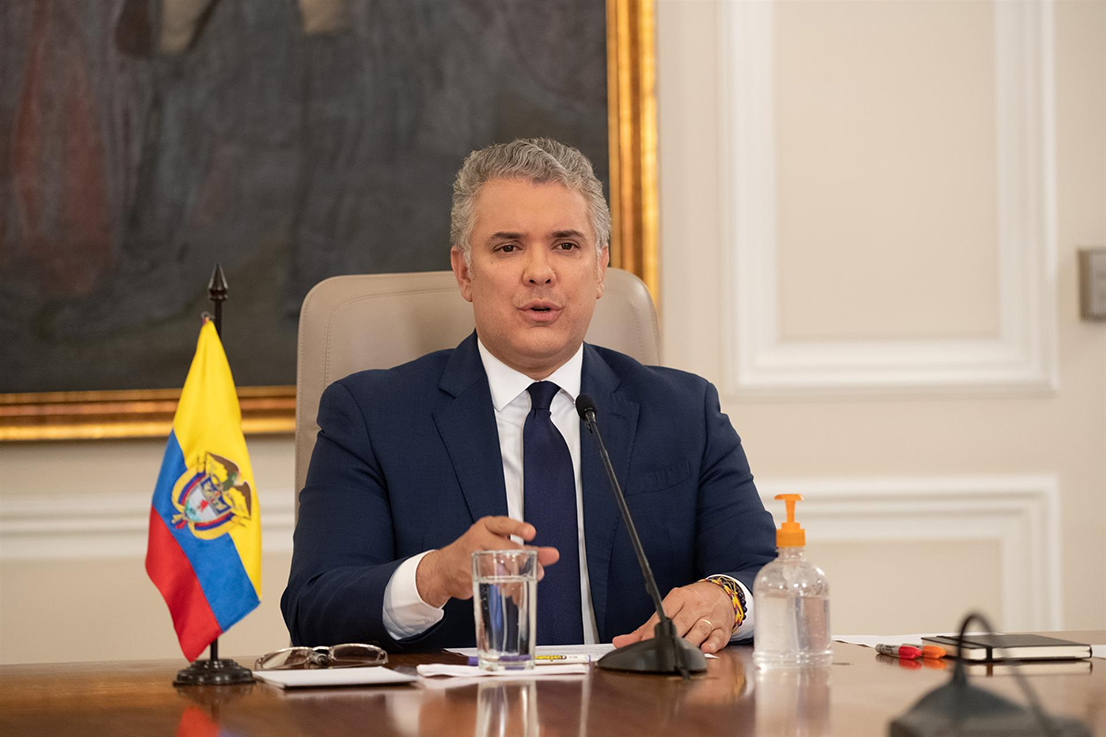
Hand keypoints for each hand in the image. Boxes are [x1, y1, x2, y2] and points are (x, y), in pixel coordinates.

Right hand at [415, 516, 559, 607]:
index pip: (503, 524)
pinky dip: (504, 588)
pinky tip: (511, 591)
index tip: (531, 533)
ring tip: (526, 582)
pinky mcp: (470, 574)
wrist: (444, 570)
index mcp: (487, 527)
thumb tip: (551, 555)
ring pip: (498, 566)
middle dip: (523, 560)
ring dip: (515, 576)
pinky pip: (490, 581)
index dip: (518, 528)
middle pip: (504, 548)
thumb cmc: (474, 552)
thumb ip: (525, 549)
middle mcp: (479, 538)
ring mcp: (472, 556)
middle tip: (538, 569)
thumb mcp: (498, 544)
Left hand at [612, 582, 733, 653]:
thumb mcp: (670, 606)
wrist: (723, 593)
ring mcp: (710, 617)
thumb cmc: (692, 602)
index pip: (664, 613)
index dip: (653, 630)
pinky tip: (705, 650)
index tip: (644, 643)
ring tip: (679, 654)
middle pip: (681, 622)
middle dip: (670, 638)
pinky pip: (718, 638)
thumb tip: (621, 641)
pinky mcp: (723, 628)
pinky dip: (712, 645)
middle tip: (660, 651)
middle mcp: (695, 605)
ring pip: (699, 630)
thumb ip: (646, 626)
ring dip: (689, 643)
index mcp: (679, 597)